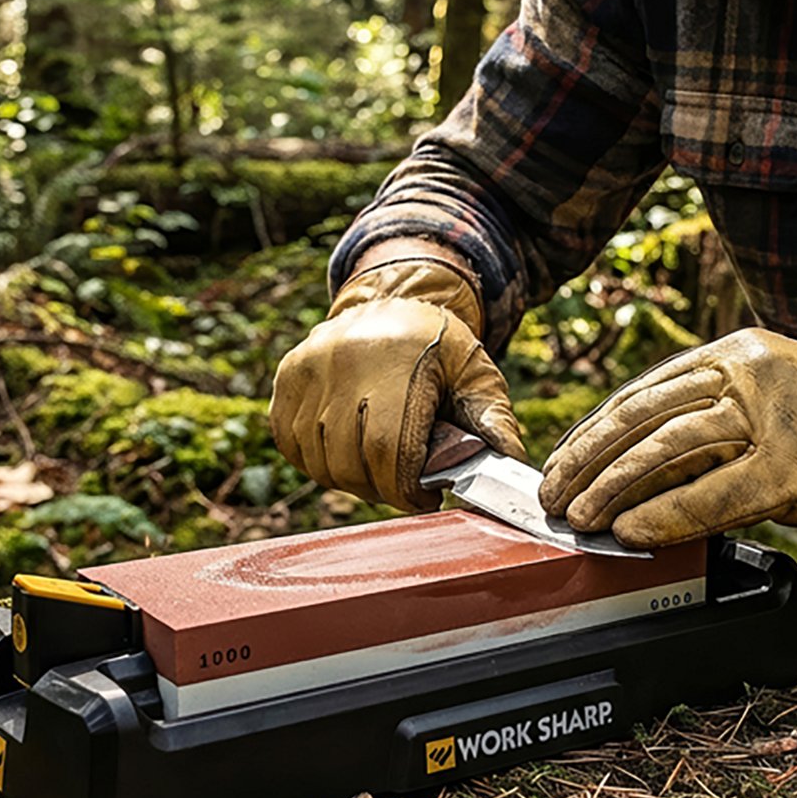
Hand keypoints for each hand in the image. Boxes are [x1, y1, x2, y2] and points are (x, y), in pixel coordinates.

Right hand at [269, 259, 525, 510]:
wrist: (392, 298)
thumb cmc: (439, 348)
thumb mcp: (476, 374)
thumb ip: (494, 420)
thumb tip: (509, 464)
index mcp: (396, 362)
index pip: (387, 449)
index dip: (405, 489)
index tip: (425, 498)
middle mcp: (343, 361)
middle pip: (350, 462)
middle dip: (381, 489)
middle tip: (403, 487)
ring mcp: (308, 369)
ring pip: (319, 459)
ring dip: (350, 479)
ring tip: (377, 467)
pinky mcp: (287, 378)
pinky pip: (291, 444)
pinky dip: (317, 461)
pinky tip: (346, 452)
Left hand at [539, 328, 796, 560]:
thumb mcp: (774, 404)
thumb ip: (712, 420)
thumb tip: (638, 465)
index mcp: (737, 353)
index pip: (643, 392)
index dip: (594, 432)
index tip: (562, 463)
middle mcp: (749, 371)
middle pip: (642, 416)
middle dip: (588, 461)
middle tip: (555, 496)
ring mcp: (774, 415)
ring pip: (666, 448)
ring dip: (613, 488)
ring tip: (582, 517)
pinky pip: (714, 492)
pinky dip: (667, 514)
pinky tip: (634, 532)